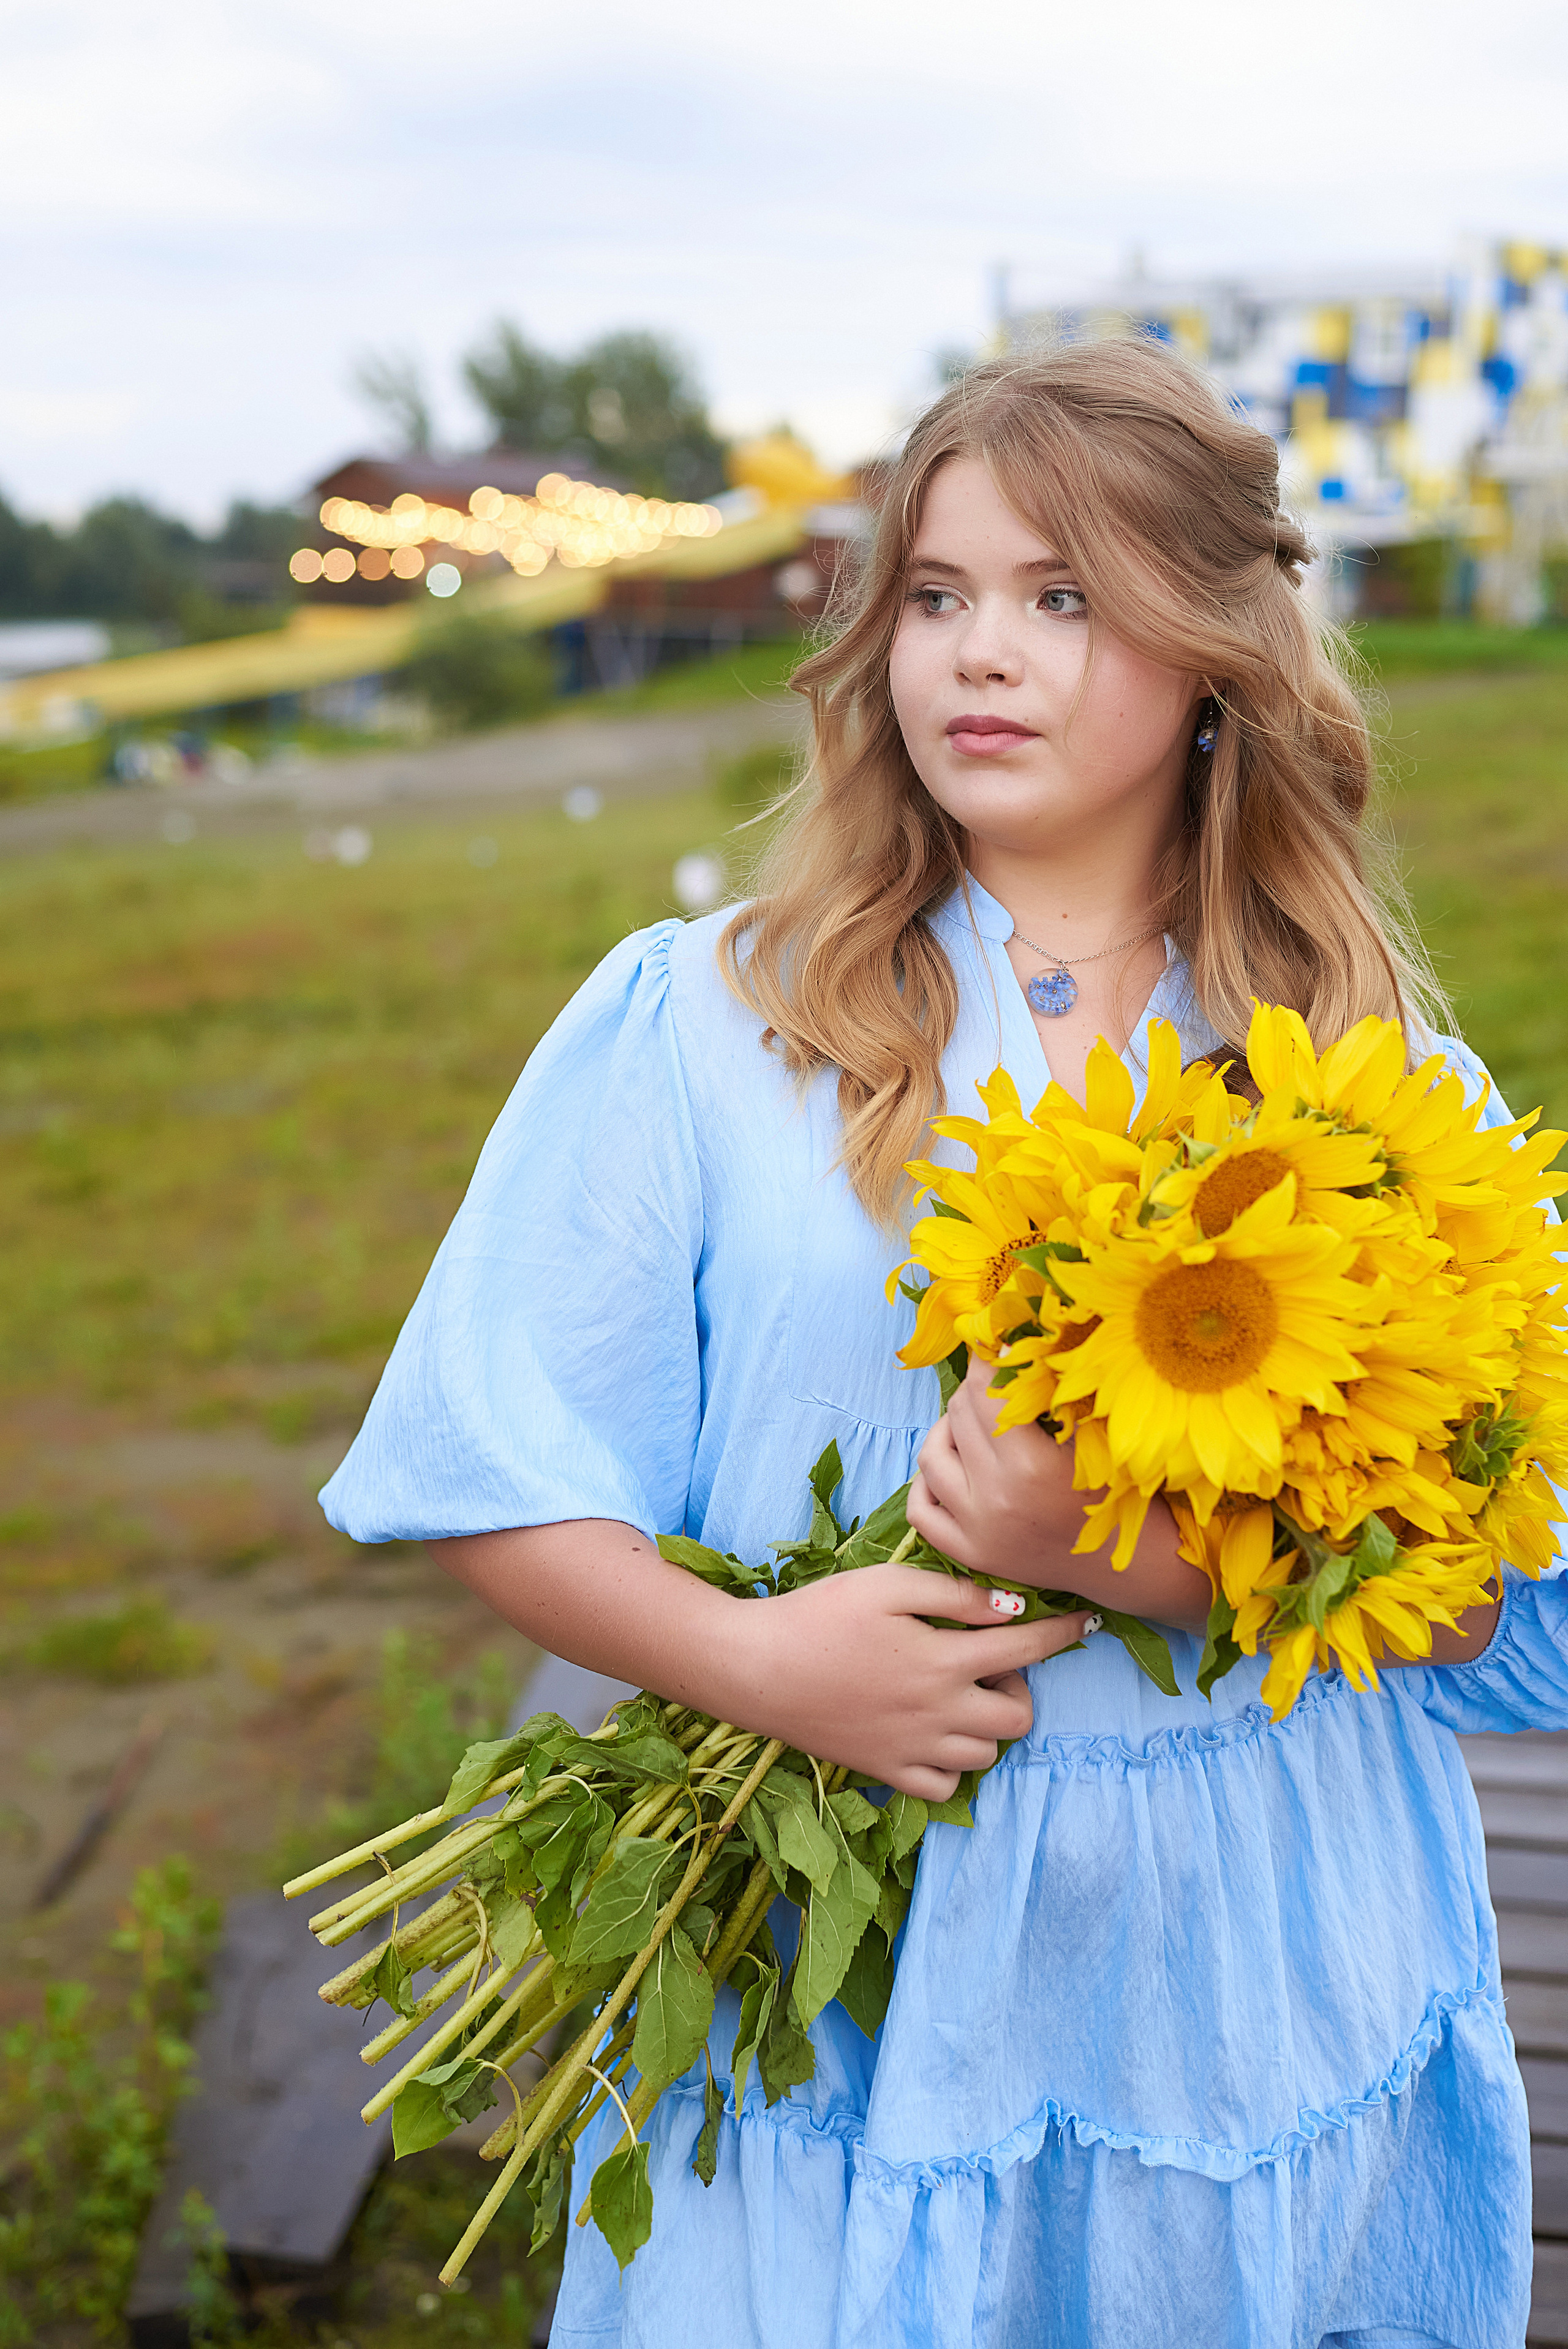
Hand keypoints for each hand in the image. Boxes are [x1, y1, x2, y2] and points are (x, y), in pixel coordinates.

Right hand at [716, 1562, 1098, 1799]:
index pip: (1028, 1647)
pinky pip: (946, 1786)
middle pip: (1019, 1715)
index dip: (1065, 1633)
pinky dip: (953, 1763)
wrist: (757, 1668)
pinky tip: (934, 1731)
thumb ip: (956, 1595)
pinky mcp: (886, 1772)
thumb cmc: (820, 1614)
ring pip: (987, 1752)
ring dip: (988, 1721)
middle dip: (1020, 1683)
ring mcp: (914, 1749)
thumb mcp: (888, 1584)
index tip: (1087, 1621)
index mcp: (944, 1660)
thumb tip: (1012, 1608)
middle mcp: (939, 1714)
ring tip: (957, 1691)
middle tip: (986, 1658)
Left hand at [907, 1353, 1211, 1631]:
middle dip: (974, 1393)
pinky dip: (927, 1483)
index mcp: (1030, 1465)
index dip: (986, 1359)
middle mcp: (996, 1499)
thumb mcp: (1093, 1434)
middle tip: (995, 1389)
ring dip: (947, 1432)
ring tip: (973, 1428)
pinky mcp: (969, 1554)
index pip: (983, 1390)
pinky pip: (921, 1510)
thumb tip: (1013, 1344)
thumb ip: (1050, 1392)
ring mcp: (976, 1530)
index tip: (993, 1346)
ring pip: (931, 1457)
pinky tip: (950, 1469)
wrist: (1127, 1564)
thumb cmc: (1118, 1491)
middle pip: (958, 1417)